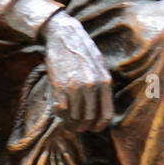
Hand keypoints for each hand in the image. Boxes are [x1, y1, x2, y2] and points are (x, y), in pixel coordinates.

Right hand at [40, 11, 112, 131]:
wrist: (64, 35)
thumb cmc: (82, 50)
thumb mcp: (100, 66)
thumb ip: (103, 85)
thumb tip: (103, 105)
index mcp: (105, 82)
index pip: (106, 115)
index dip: (99, 127)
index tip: (92, 129)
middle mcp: (92, 86)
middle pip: (89, 119)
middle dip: (81, 127)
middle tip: (75, 126)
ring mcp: (76, 87)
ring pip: (75, 117)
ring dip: (69, 122)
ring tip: (66, 119)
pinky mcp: (60, 86)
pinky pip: (61, 110)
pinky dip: (59, 113)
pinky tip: (58, 109)